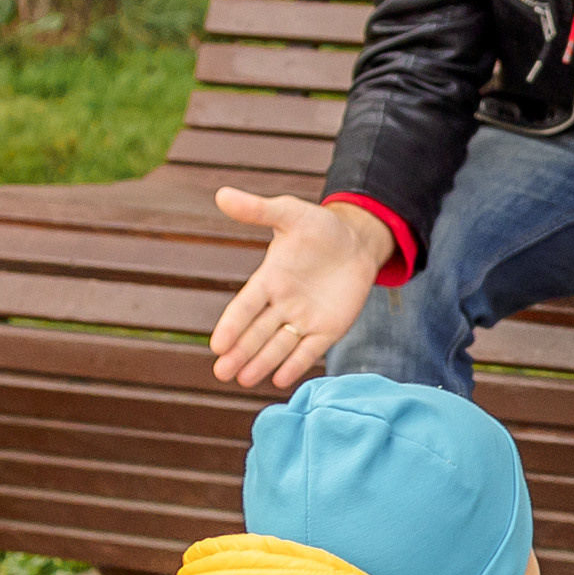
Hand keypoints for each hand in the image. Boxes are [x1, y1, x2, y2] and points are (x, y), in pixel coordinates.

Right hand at [209, 189, 393, 390]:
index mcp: (269, 279)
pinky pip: (310, 349)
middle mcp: (282, 303)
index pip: (245, 306)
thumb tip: (222, 194)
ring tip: (243, 380)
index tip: (217, 344)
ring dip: (262, 362)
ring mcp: (304, 318)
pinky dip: (296, 363)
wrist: (356, 242)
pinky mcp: (328, 328)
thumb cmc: (319, 227)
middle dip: (240, 353)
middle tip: (221, 373)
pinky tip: (280, 379)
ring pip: (279, 345)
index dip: (232, 325)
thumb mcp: (291, 214)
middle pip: (257, 333)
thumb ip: (258, 210)